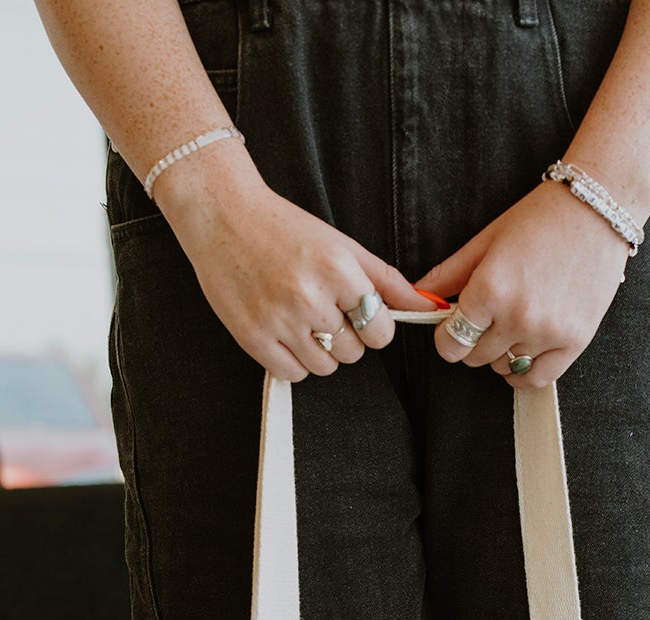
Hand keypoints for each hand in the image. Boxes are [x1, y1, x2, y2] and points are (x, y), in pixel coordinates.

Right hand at [154, 153, 439, 378]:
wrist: (220, 214)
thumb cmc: (283, 228)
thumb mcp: (342, 246)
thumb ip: (387, 281)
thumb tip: (429, 308)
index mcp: (337, 270)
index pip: (380, 331)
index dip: (372, 325)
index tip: (355, 310)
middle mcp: (309, 297)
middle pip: (354, 352)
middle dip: (344, 335)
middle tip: (321, 308)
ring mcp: (279, 320)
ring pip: (326, 367)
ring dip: (320, 351)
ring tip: (301, 318)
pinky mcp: (252, 337)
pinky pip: (293, 374)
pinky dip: (293, 361)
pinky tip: (284, 332)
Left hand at [413, 179, 630, 386]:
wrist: (596, 209)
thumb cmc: (541, 218)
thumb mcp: (487, 240)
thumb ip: (449, 274)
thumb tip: (417, 297)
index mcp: (490, 289)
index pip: (450, 342)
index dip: (445, 338)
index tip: (451, 329)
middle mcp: (517, 317)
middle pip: (475, 358)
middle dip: (472, 342)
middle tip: (485, 319)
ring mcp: (548, 332)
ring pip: (504, 368)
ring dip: (500, 353)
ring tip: (511, 324)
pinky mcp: (574, 342)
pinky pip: (537, 379)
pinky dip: (523, 373)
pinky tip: (522, 354)